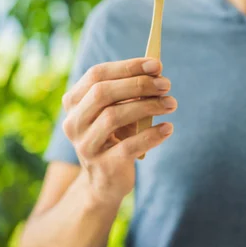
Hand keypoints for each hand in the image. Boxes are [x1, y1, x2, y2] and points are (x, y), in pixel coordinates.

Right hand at [61, 58, 177, 202]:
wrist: (105, 181)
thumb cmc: (116, 137)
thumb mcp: (120, 111)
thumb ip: (132, 93)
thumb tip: (157, 73)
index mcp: (74, 102)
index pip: (97, 75)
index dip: (128, 67)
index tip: (157, 64)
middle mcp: (74, 122)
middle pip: (103, 93)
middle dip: (139, 85)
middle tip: (166, 84)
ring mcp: (85, 145)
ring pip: (114, 117)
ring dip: (148, 106)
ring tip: (172, 104)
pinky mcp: (103, 166)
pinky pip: (129, 145)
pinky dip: (152, 135)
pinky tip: (168, 128)